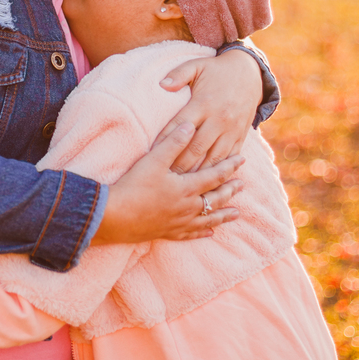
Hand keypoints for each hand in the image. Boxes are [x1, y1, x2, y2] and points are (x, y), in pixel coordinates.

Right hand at [93, 123, 245, 244]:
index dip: (229, 167)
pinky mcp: (167, 232)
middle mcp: (188, 207)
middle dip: (230, 190)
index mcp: (187, 187)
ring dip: (223, 214)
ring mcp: (179, 222)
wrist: (115, 217)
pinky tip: (210, 232)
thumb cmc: (134, 186)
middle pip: (215, 198)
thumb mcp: (154, 160)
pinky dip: (203, 232)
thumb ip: (174, 142)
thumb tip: (190, 125)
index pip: (215, 175)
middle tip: (242, 185)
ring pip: (208, 218)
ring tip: (236, 213)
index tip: (241, 160)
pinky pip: (191, 234)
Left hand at [154, 49, 260, 171]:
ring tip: (182, 186)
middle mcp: (218, 119)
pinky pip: (229, 157)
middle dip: (179, 165)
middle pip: (195, 148)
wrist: (250, 72)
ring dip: (198, 173)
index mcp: (203, 103)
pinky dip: (219, 170)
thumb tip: (162, 84)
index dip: (165, 141)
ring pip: (213, 158)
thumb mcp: (197, 65)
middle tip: (164, 179)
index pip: (180, 126)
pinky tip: (207, 182)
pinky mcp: (240, 136)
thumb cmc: (217, 70)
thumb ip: (178, 74)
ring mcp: (231, 129)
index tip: (152, 155)